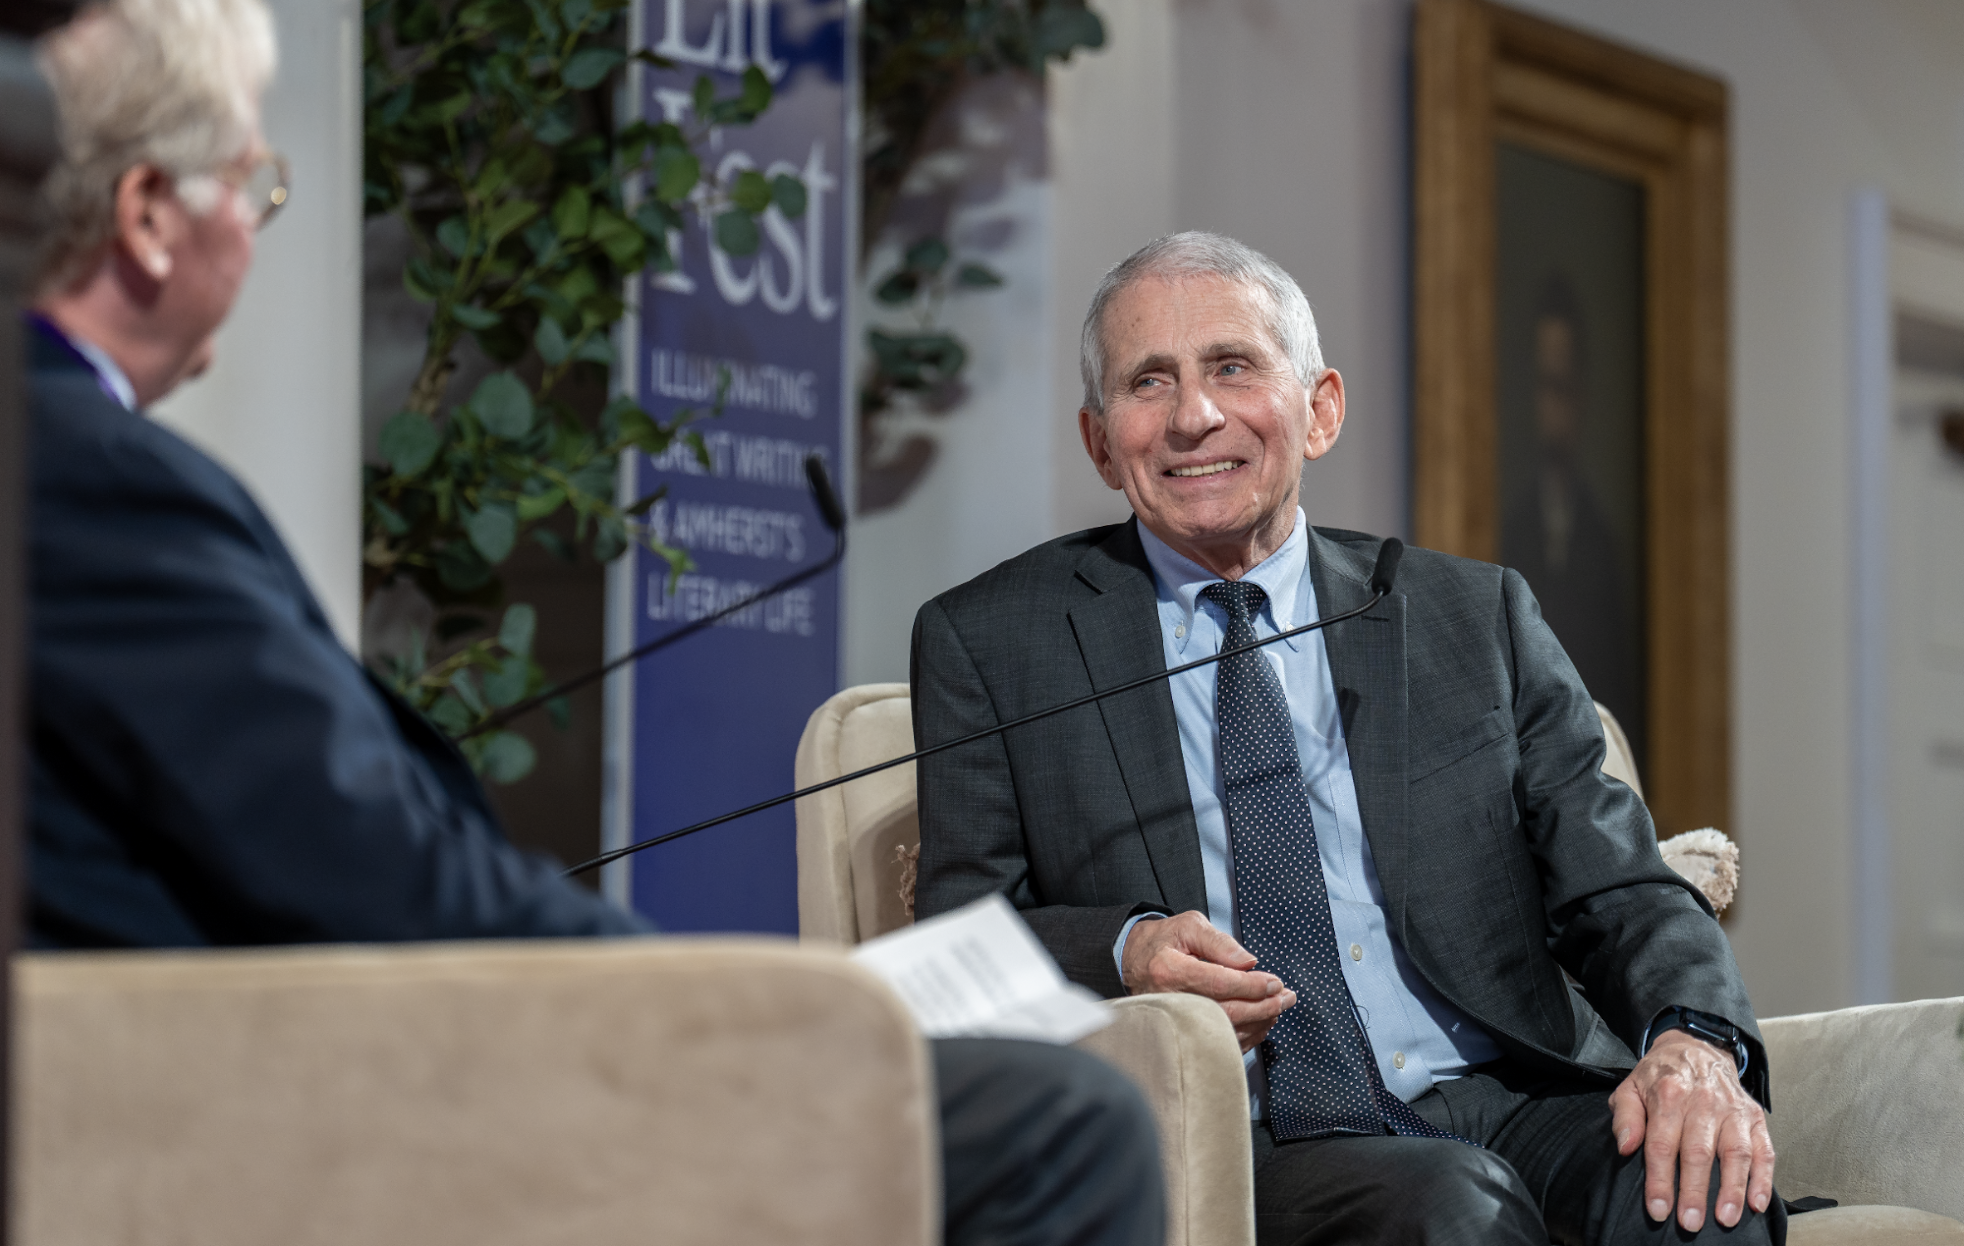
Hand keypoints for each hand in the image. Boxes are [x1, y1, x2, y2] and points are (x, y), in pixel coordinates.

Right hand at [1121, 911, 1294, 1051]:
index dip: (1252, 985)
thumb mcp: (1188, 926)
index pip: (1219, 983)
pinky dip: (1245, 1036)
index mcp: (1170, 970)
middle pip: (1226, 1011)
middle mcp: (1171, 1000)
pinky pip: (1218, 1041)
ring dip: (1258, 1022)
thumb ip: (1220, 942)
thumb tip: (1249, 963)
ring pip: (1225, 1031)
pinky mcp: (1181, 1031)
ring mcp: (1175, 1020)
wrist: (1132, 961)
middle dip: (1263, 1006)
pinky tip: (1260, 1023)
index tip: (1275, 982)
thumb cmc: (1162, 942)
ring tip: (1278, 1008)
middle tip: (1286, 998)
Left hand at [1608, 1029, 1775, 1232]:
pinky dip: (1763, 1178)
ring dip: (1732, 1189)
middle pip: (1698, 1152)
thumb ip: (1625, 1117)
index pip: (1662, 1144)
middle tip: (1690, 1222)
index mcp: (1668, 1094)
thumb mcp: (1630, 1087)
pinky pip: (1764, 1149)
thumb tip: (1626, 1147)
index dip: (1659, 1180)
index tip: (1658, 1210)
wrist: (1696, 1047)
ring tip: (1726, 1219)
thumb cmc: (1660, 1076)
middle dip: (1694, 1191)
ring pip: (1735, 1152)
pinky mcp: (1754, 1115)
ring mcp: (1732, 1109)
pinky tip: (1757, 1203)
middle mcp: (1703, 1101)